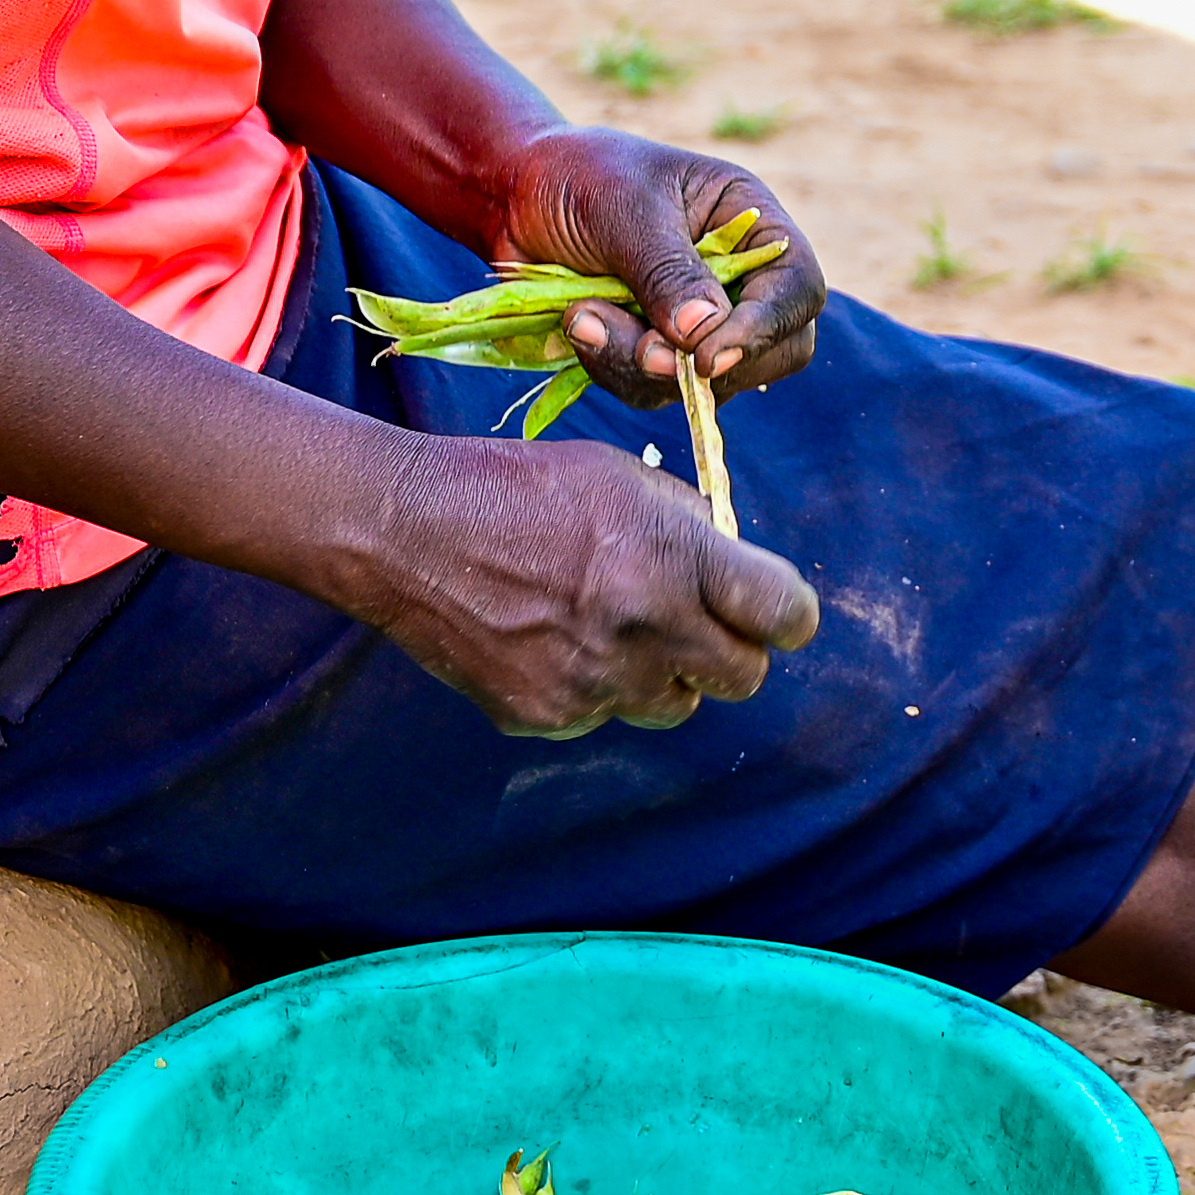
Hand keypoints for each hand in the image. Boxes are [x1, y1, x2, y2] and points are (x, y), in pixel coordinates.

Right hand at [336, 427, 827, 737]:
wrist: (406, 532)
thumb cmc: (517, 487)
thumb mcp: (619, 478)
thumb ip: (687, 527)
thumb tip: (731, 567)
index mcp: (673, 556)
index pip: (783, 613)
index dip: (788, 615)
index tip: (776, 612)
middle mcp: (646, 627)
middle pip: (743, 677)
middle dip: (731, 650)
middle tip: (697, 622)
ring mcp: (596, 681)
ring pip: (676, 706)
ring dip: (664, 673)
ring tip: (611, 624)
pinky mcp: (550, 716)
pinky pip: (605, 714)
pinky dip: (595, 685)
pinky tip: (552, 638)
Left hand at [483, 125, 829, 410]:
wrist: (515, 194)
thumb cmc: (581, 178)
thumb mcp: (627, 210)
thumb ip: (668, 272)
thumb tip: (705, 336)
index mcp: (750, 224)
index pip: (796, 289)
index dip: (764, 329)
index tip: (706, 356)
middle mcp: (737, 279)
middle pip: (771, 353)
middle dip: (703, 364)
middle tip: (642, 351)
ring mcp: (696, 323)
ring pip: (702, 384)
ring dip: (639, 364)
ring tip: (583, 315)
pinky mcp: (652, 350)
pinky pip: (650, 389)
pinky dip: (611, 367)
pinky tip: (576, 323)